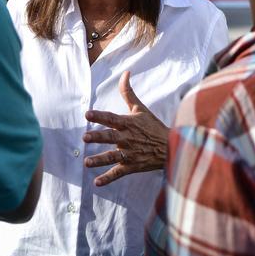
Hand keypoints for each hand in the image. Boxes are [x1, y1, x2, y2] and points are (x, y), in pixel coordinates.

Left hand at [82, 70, 168, 185]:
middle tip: (85, 137)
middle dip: (98, 137)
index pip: (111, 118)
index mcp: (128, 123)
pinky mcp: (132, 166)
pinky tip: (96, 182)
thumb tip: (125, 72)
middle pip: (110, 137)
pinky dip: (108, 178)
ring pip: (112, 157)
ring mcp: (129, 153)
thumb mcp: (140, 108)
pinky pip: (118, 173)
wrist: (170, 146)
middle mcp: (127, 138)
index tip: (87, 114)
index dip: (99, 116)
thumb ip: (128, 92)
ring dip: (99, 160)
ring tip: (86, 162)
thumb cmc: (152, 126)